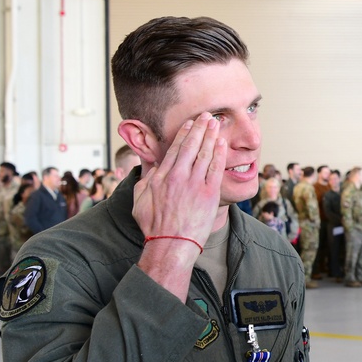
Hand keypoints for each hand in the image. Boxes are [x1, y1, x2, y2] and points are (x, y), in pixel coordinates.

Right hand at [134, 113, 226, 298]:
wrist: (171, 244)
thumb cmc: (154, 227)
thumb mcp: (139, 201)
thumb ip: (144, 180)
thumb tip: (149, 166)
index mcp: (161, 177)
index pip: (175, 149)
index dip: (184, 134)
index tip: (189, 123)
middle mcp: (177, 176)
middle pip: (191, 146)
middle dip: (199, 128)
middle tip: (206, 116)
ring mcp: (194, 184)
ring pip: (204, 154)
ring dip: (211, 136)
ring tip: (216, 124)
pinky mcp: (209, 193)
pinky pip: (216, 168)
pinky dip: (219, 154)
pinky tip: (223, 143)